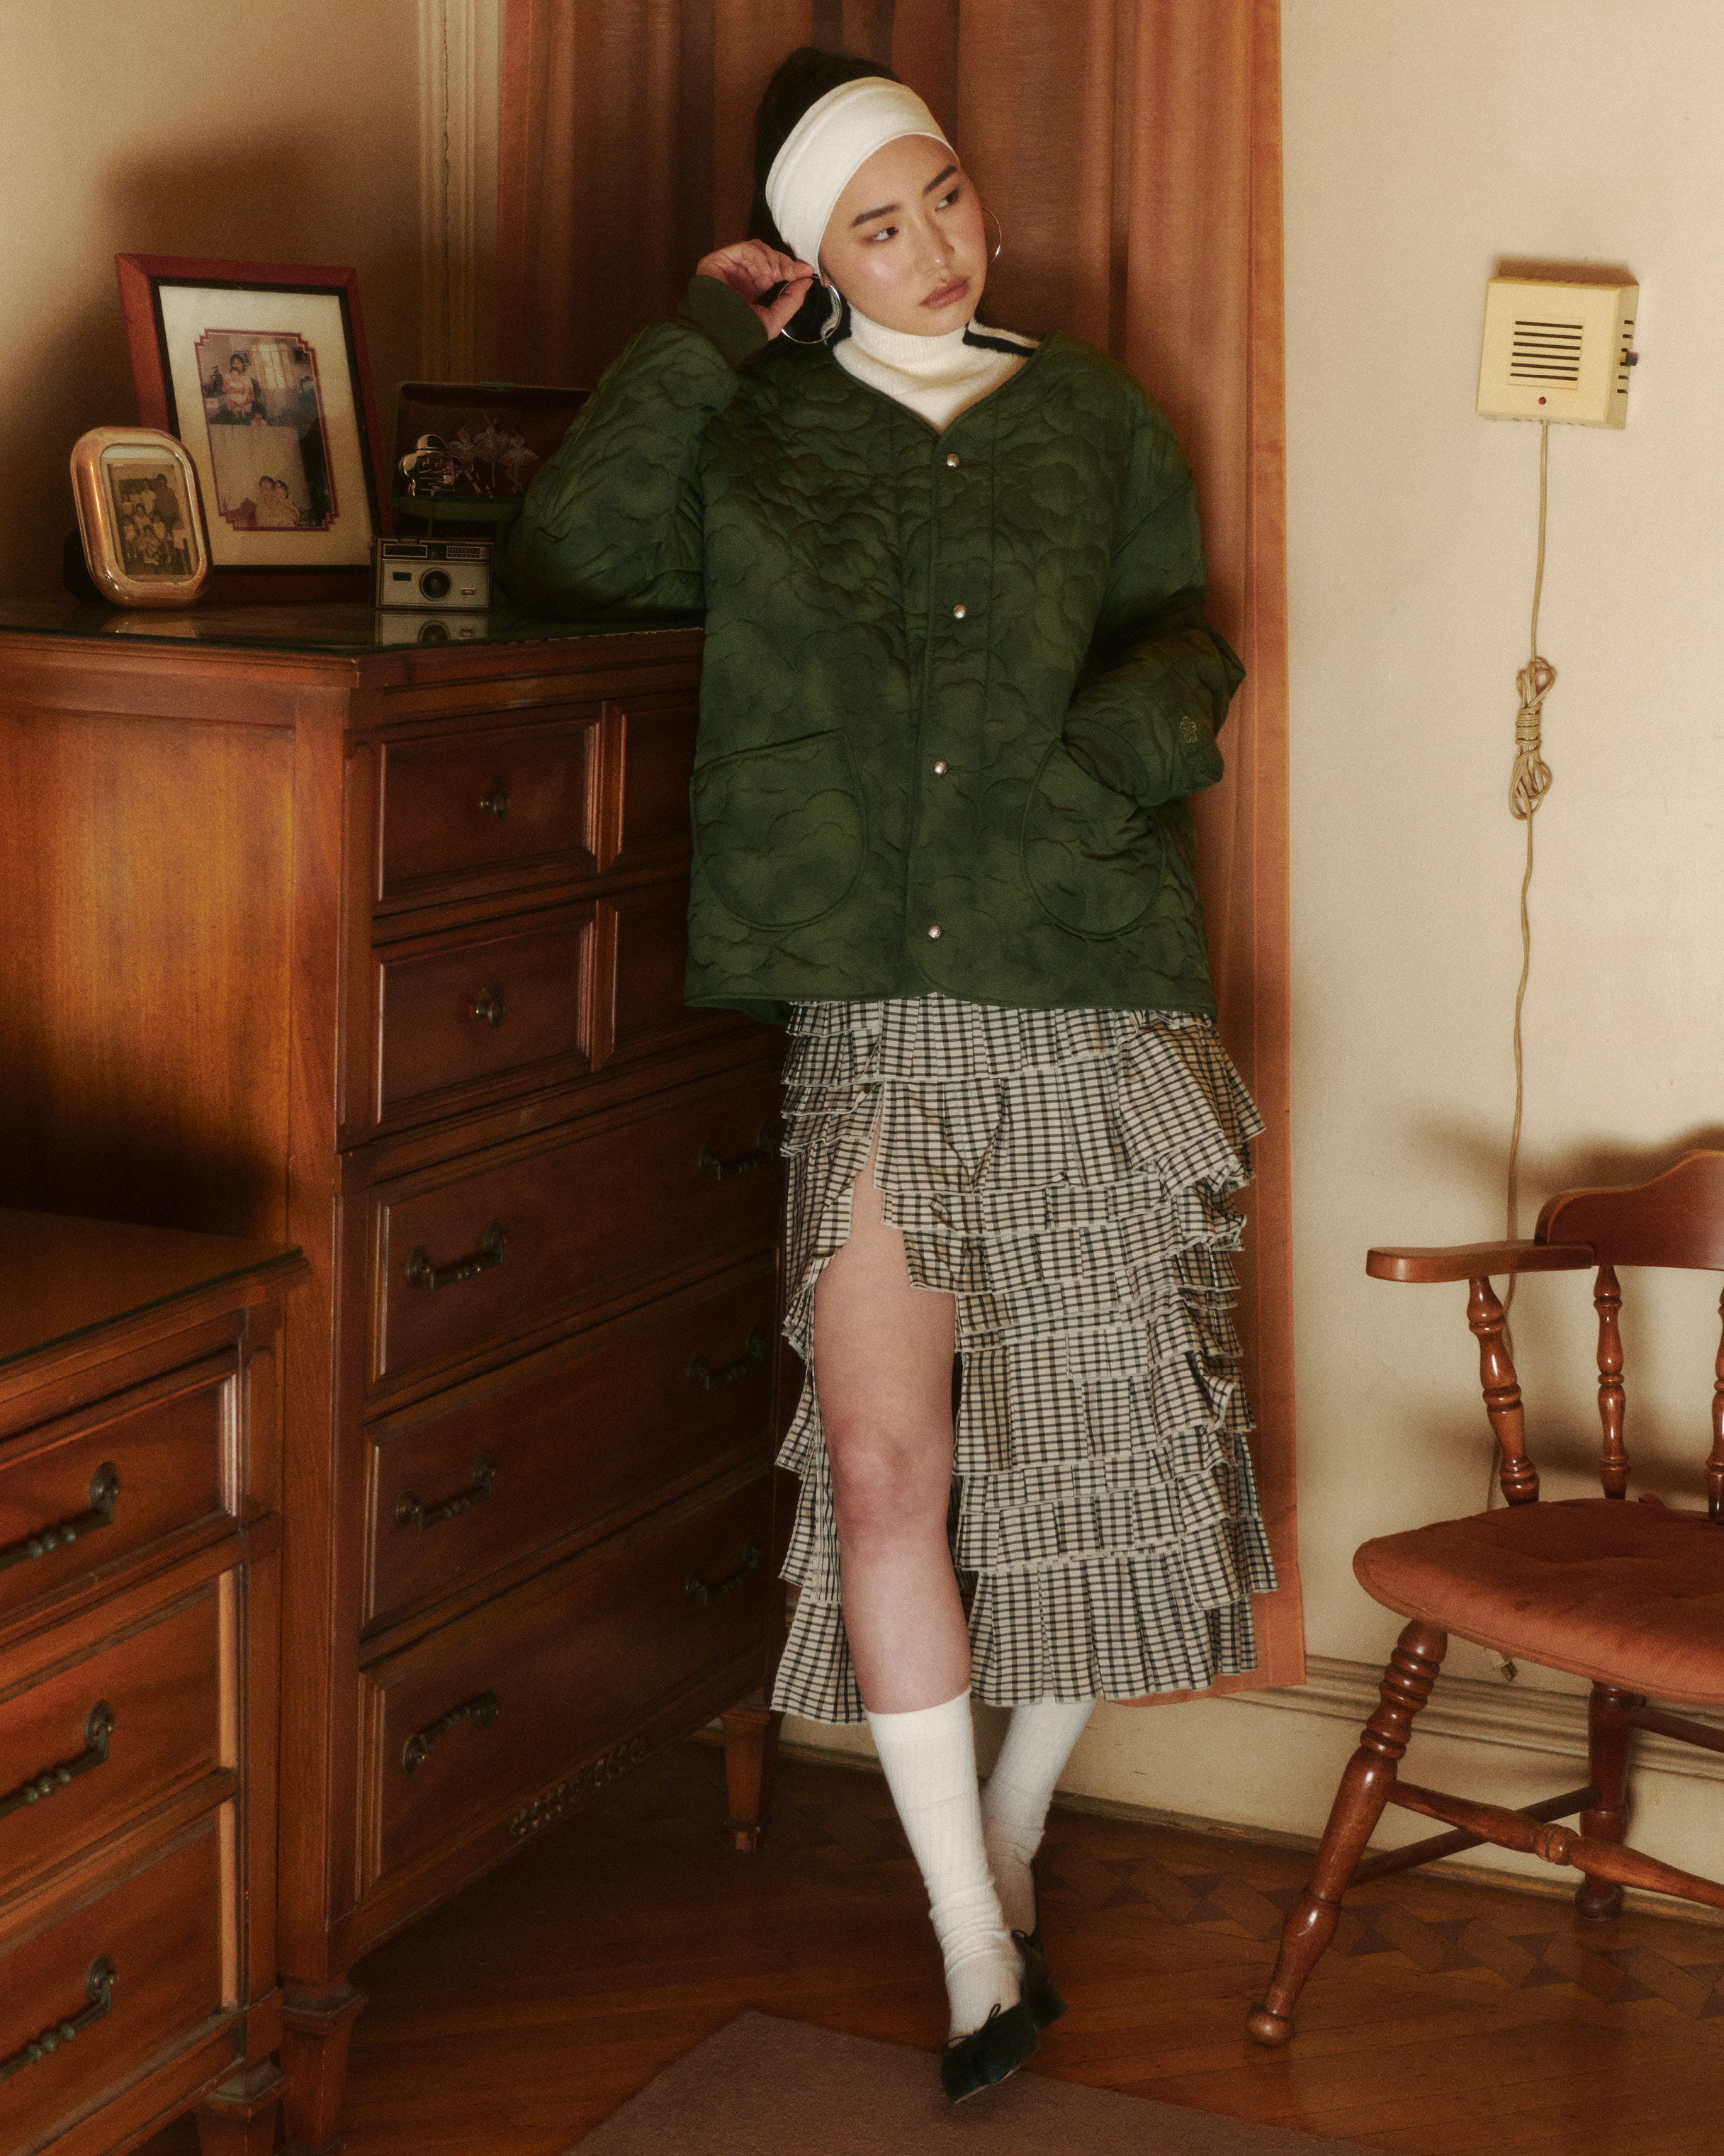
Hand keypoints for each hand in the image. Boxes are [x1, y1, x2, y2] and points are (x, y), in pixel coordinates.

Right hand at [695, 239, 819, 338]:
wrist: (718, 334)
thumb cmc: (742, 332)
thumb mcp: (773, 319)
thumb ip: (791, 301)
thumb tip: (807, 281)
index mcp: (752, 289)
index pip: (774, 272)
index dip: (791, 269)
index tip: (807, 271)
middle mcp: (742, 276)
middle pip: (768, 257)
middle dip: (784, 263)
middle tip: (793, 272)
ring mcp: (731, 267)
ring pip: (758, 249)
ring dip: (773, 259)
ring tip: (778, 273)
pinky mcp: (721, 259)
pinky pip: (745, 249)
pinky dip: (759, 256)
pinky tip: (766, 269)